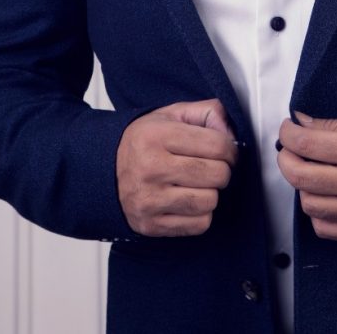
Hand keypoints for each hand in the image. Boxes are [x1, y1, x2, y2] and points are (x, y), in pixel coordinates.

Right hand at [116, 99, 237, 236]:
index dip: (231, 148)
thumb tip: (232, 132)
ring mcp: (149, 200)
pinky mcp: (150, 225)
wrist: (104, 171)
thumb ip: (208, 112)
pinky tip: (188, 201)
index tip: (225, 150)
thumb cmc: (146, 141)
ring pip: (210, 201)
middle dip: (222, 170)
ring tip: (198, 183)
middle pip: (217, 175)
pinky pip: (199, 224)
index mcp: (157, 135)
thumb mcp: (172, 115)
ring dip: (211, 192)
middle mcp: (151, 168)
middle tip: (211, 166)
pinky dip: (201, 214)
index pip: (218, 145)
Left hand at [277, 112, 336, 241]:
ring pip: (308, 203)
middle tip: (289, 150)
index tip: (288, 129)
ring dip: (303, 185)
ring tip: (312, 172)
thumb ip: (332, 125)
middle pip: (299, 175)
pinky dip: (318, 212)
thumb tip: (300, 123)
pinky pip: (324, 227)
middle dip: (286, 158)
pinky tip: (325, 196)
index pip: (306, 144)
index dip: (288, 134)